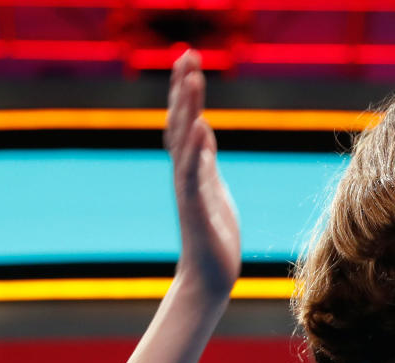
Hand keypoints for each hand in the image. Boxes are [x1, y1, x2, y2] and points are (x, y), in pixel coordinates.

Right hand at [166, 50, 240, 299]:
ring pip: (183, 142)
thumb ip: (205, 160)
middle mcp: (185, 173)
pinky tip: (201, 128)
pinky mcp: (195, 209)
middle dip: (183, 88)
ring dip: (187, 109)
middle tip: (187, 53)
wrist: (208, 277)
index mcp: (193, 168)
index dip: (186, 90)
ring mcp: (187, 190)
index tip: (189, 59)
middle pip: (180, 122)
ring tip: (192, 79)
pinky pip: (193, 175)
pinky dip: (195, 151)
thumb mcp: (213, 189)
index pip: (186, 120)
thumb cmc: (213, 236)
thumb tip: (202, 129)